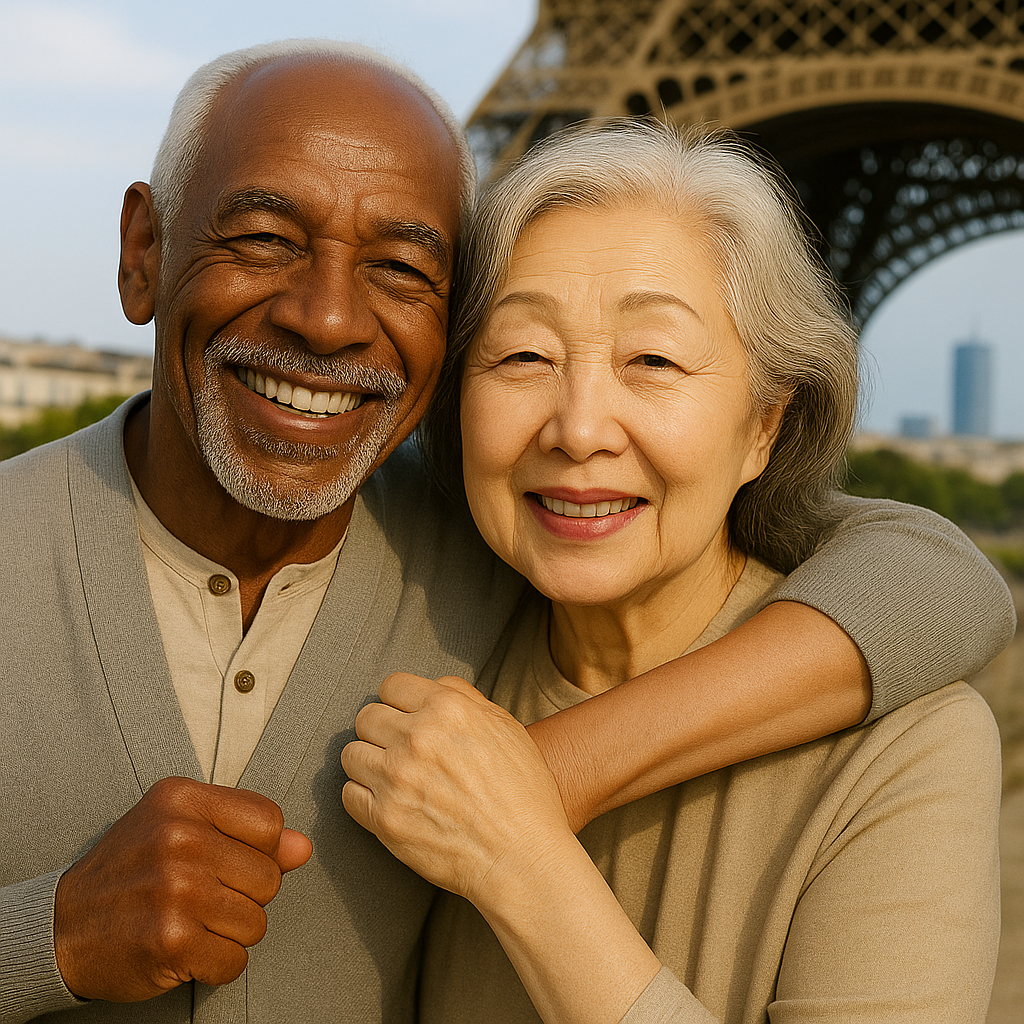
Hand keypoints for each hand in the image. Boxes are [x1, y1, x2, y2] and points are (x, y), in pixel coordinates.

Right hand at [53, 776, 311, 1001]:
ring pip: (257, 921)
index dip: (259, 850)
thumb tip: (302, 848)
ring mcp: (175, 889)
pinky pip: (234, 961)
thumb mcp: (179, 827)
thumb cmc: (130, 871)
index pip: (270, 822)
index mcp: (182, 800)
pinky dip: (216, 964)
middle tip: (203, 897)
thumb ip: (245, 832)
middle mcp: (179, 838)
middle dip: (245, 896)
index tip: (226, 861)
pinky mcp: (170, 940)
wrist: (61, 927)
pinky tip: (187, 948)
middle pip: (269, 876)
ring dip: (230, 933)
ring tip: (193, 922)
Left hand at [342, 673, 574, 909]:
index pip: (392, 685)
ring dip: (368, 762)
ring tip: (392, 776)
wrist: (522, 857)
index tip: (405, 716)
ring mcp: (397, 779)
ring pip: (351, 754)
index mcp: (447, 709)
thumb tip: (433, 686)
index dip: (399, 702)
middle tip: (399, 748)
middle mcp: (417, 738)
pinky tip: (388, 801)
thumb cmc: (523, 793)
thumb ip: (465, 697)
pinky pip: (349, 795)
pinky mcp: (385, 819)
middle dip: (380, 730)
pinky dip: (364, 797)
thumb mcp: (505, 727)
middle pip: (366, 717)